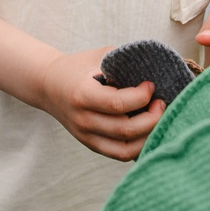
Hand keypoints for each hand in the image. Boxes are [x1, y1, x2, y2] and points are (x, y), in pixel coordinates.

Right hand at [30, 47, 161, 161]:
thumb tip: (157, 69)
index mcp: (82, 95)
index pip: (117, 103)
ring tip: (157, 118)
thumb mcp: (99, 56)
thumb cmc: (78, 67)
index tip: (151, 85)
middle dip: (152, 118)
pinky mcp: (90, 144)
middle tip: (161, 103)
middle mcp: (83, 119)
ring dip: (149, 135)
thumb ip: (124, 61)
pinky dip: (139, 147)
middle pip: (125, 129)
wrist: (48, 85)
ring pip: (126, 149)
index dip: (141, 96)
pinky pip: (120, 154)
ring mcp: (86, 136)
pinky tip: (148, 131)